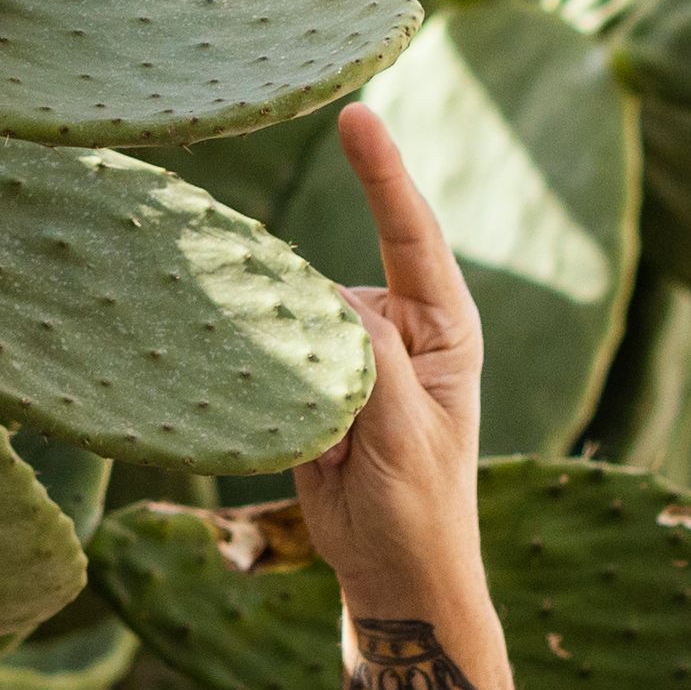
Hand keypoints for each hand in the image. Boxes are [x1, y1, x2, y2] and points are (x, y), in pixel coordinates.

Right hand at [275, 101, 486, 613]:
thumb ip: (369, 358)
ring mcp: (349, 352)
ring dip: (272, 334)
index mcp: (444, 327)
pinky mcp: (309, 381)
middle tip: (307, 375)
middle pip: (333, 274)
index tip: (357, 117)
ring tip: (299, 415)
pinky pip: (270, 348)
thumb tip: (320, 294)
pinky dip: (252, 358)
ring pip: (292, 310)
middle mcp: (398, 327)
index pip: (412, 236)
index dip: (382, 175)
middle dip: (297, 291)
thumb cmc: (419, 507)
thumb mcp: (405, 431)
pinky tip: (246, 382)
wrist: (391, 572)